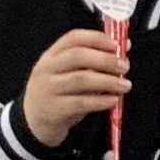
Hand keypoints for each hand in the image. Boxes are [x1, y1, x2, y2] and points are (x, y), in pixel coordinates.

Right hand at [20, 28, 130, 149]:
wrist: (34, 121)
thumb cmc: (58, 93)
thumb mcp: (68, 73)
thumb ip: (92, 62)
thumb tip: (123, 47)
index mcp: (51, 55)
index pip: (73, 38)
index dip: (97, 38)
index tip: (116, 44)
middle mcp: (46, 69)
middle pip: (78, 56)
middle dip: (105, 59)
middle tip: (124, 66)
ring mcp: (47, 89)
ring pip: (81, 79)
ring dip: (108, 81)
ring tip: (125, 85)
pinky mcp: (53, 109)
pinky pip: (81, 102)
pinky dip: (101, 100)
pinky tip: (113, 100)